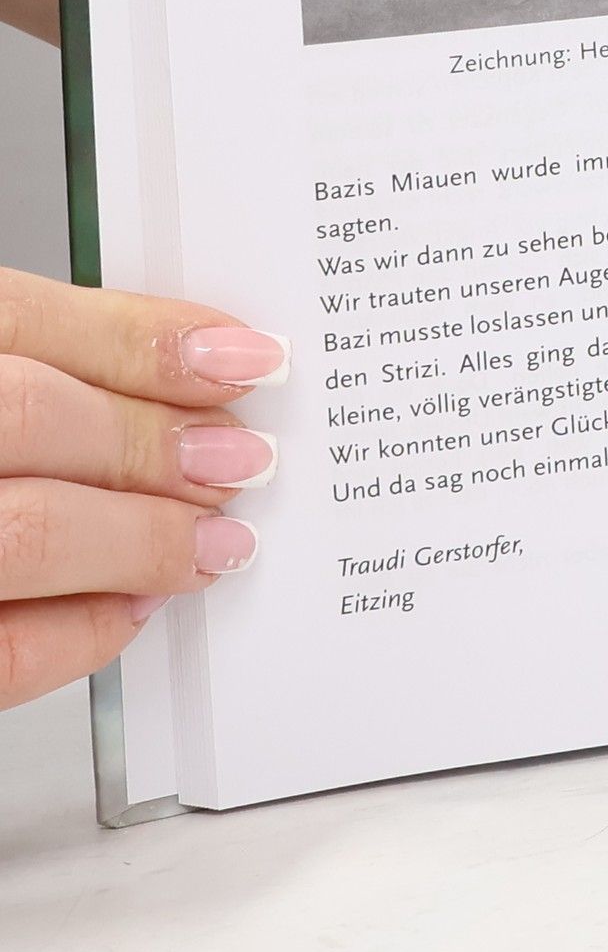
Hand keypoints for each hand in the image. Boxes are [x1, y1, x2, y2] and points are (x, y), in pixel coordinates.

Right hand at [0, 269, 282, 707]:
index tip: (237, 357)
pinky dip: (77, 633)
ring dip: (137, 539)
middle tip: (241, 458)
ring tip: (211, 540)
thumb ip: (19, 363)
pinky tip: (127, 611)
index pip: (13, 318)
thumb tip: (167, 364)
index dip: (142, 337)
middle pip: (25, 418)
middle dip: (151, 441)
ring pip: (20, 534)